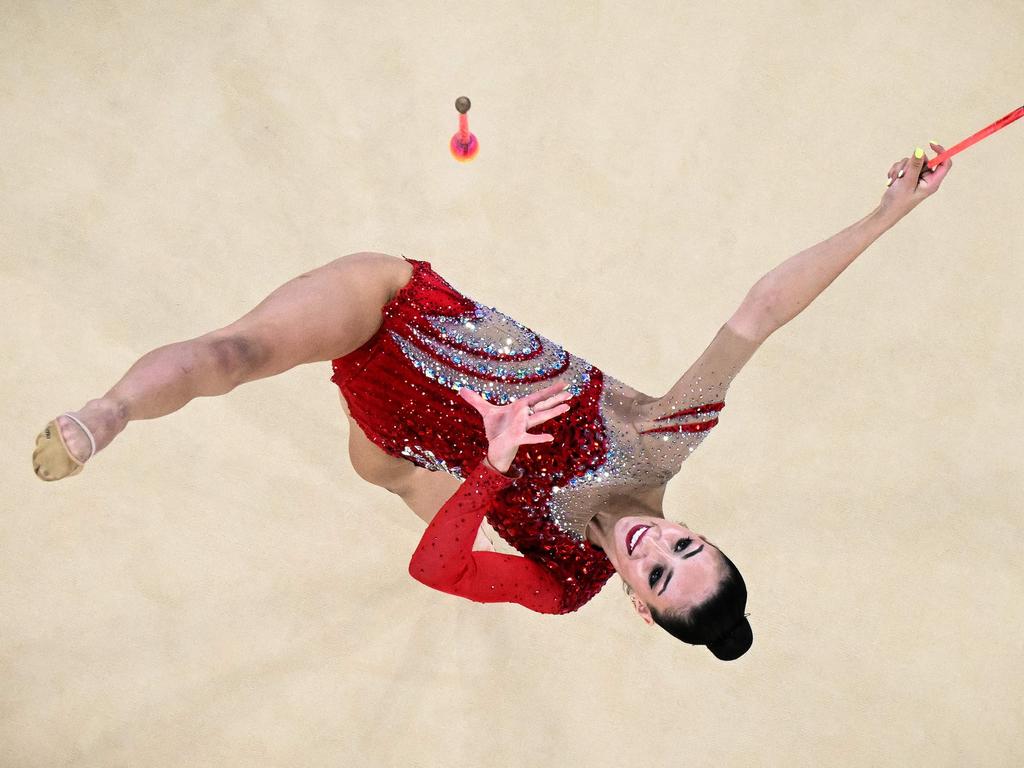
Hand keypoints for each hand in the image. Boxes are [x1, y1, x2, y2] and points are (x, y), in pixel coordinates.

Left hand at [458, 379, 573, 472]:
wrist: (495, 448)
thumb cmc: (496, 430)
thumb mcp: (485, 412)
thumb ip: (475, 399)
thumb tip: (461, 389)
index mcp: (521, 408)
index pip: (537, 396)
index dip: (550, 390)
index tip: (564, 383)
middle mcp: (525, 416)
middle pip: (542, 405)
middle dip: (556, 398)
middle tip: (571, 392)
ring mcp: (522, 427)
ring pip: (540, 418)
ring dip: (552, 412)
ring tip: (567, 407)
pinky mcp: (517, 438)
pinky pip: (529, 437)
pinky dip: (539, 438)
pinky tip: (550, 437)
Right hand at [880, 141, 952, 217]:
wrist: (886, 211)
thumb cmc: (898, 201)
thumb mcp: (907, 182)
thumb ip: (914, 166)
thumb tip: (920, 150)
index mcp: (933, 182)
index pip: (944, 163)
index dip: (941, 152)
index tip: (930, 144)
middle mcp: (927, 178)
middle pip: (924, 159)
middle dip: (910, 163)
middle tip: (902, 174)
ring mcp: (917, 177)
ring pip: (912, 161)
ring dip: (901, 168)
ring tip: (895, 180)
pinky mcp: (909, 176)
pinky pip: (904, 165)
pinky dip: (896, 170)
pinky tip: (892, 180)